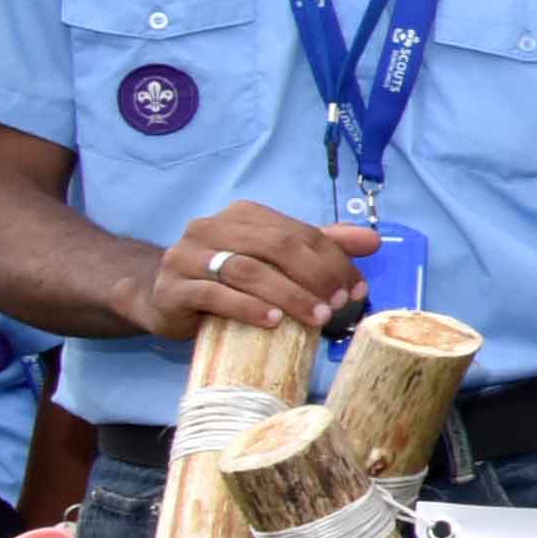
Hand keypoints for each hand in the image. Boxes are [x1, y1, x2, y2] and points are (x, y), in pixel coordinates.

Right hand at [143, 205, 369, 342]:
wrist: (163, 299)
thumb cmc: (228, 280)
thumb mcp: (275, 261)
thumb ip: (320, 246)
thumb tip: (372, 240)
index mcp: (243, 215)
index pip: (299, 232)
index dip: (334, 260)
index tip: (357, 289)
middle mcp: (212, 228)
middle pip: (276, 246)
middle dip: (315, 276)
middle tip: (337, 306)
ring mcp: (187, 257)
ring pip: (247, 270)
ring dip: (288, 295)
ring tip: (315, 318)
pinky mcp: (173, 288)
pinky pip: (213, 295)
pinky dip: (247, 308)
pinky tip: (272, 322)